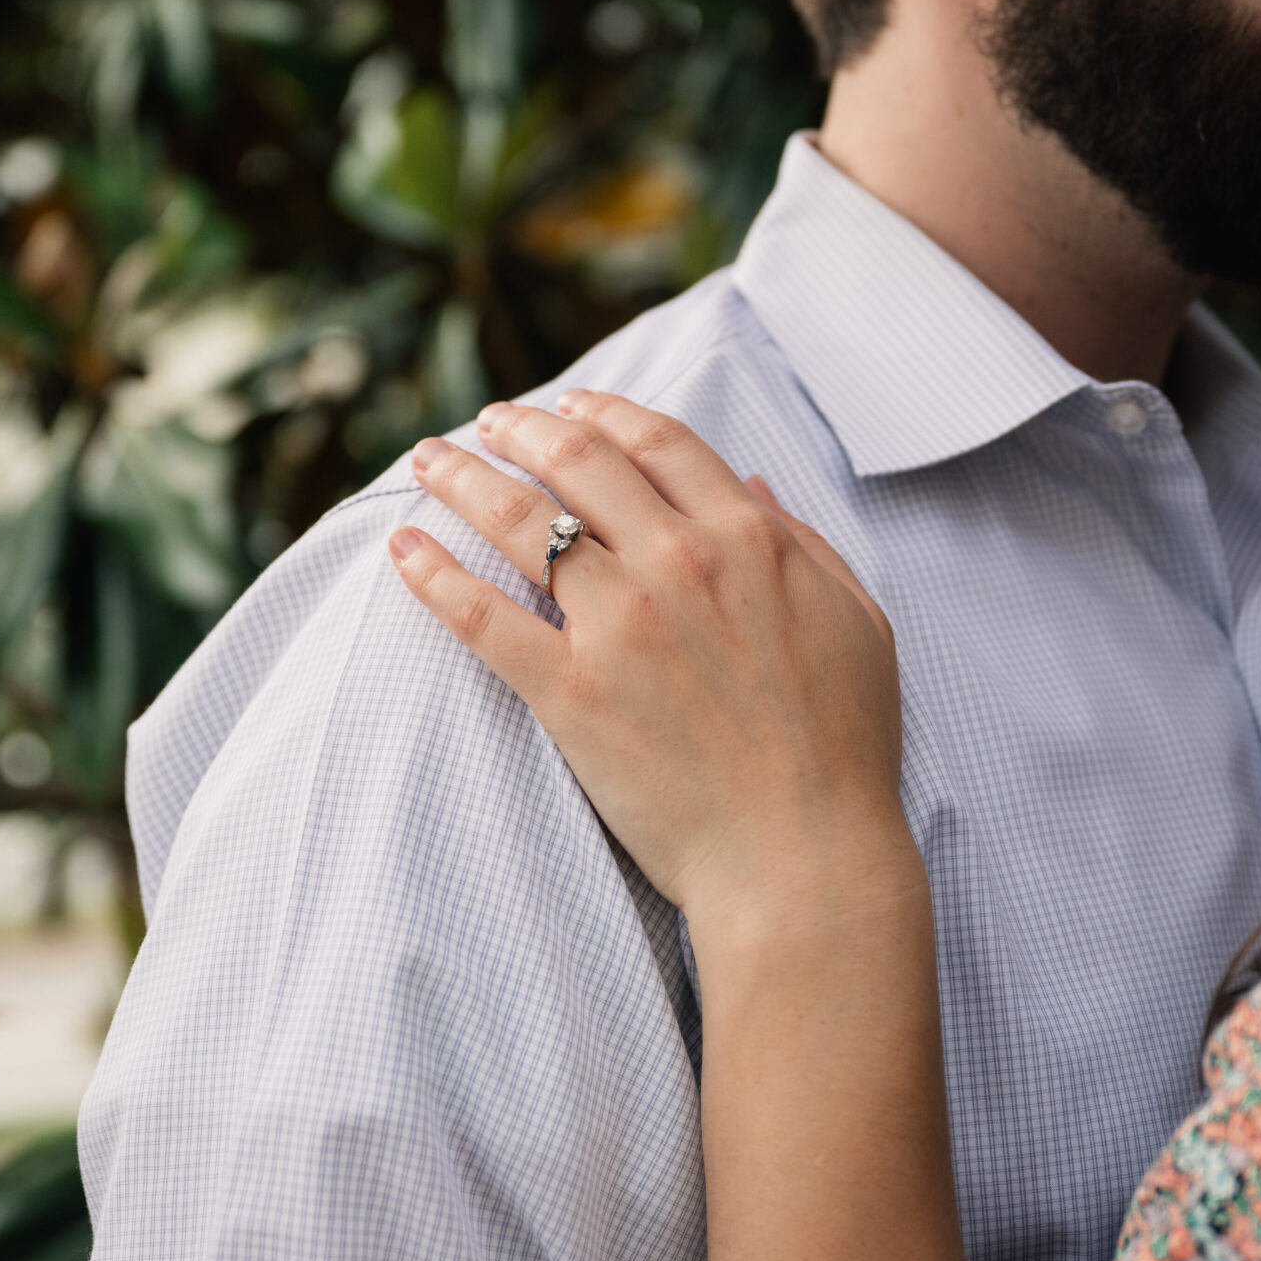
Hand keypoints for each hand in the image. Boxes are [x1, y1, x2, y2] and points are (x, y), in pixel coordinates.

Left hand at [388, 390, 909, 926]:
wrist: (803, 856)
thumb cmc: (843, 748)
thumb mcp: (856, 621)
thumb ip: (804, 541)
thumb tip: (754, 484)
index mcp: (748, 538)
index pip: (657, 442)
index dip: (602, 412)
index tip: (566, 404)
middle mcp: (678, 562)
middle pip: (578, 461)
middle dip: (522, 427)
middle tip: (489, 420)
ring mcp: (620, 624)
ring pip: (520, 520)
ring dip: (464, 476)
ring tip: (431, 461)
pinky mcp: (570, 692)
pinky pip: (482, 615)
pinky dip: (434, 573)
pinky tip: (404, 547)